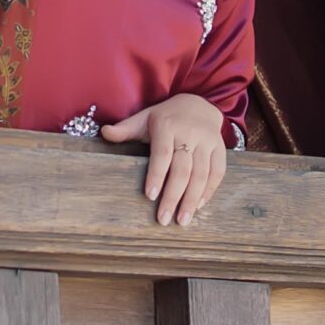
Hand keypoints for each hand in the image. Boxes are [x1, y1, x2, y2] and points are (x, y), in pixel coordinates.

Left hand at [101, 94, 227, 225]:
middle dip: (173, 196)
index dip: (157, 175)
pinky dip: (209, 191)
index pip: (162, 153)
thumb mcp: (144, 118)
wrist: (199, 103)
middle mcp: (190, 133)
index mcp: (167, 126)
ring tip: (182, 220)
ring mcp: (208, 141)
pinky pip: (217, 172)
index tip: (150, 196)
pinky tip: (198, 206)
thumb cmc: (166, 117)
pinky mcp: (220, 148)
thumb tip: (104, 132)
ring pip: (201, 174)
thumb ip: (125, 129)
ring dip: (192, 199)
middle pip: (183, 169)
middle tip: (164, 220)